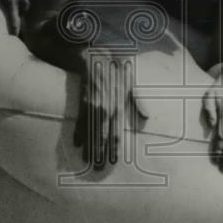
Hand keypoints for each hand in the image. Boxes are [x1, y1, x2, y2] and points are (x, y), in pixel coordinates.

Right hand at [73, 50, 148, 168]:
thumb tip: (147, 116)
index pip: (118, 132)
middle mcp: (108, 107)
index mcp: (120, 104)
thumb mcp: (131, 80)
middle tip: (98, 169)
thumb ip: (138, 100)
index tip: (113, 162)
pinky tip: (76, 144)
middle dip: (101, 153)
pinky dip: (78, 133)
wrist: (95, 53)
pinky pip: (80, 120)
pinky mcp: (83, 99)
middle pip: (104, 135)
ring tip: (87, 162)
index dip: (115, 148)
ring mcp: (94, 104)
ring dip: (89, 147)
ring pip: (92, 130)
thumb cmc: (114, 66)